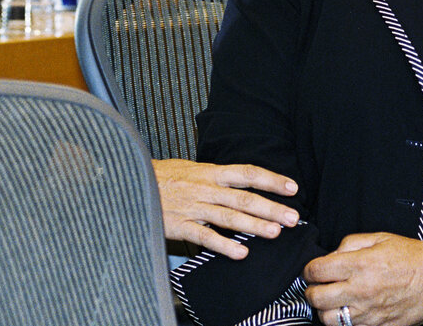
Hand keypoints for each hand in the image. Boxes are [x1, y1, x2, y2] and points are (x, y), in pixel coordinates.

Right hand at [153, 158, 298, 258]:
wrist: (130, 181)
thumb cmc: (162, 176)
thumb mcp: (191, 169)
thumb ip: (216, 176)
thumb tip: (242, 180)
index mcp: (209, 171)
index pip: (247, 173)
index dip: (271, 180)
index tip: (292, 188)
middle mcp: (205, 188)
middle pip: (243, 198)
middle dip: (270, 207)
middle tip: (292, 218)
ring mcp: (193, 207)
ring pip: (228, 217)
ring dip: (254, 226)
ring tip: (274, 233)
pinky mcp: (180, 226)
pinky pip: (205, 236)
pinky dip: (224, 245)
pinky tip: (241, 253)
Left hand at [304, 233, 422, 325]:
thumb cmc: (410, 257)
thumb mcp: (378, 238)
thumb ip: (349, 243)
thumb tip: (331, 255)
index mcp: (358, 265)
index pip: (316, 271)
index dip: (308, 270)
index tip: (312, 271)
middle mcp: (360, 291)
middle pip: (316, 298)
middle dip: (311, 291)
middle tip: (318, 287)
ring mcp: (369, 313)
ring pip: (328, 320)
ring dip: (326, 310)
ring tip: (334, 301)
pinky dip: (345, 322)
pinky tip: (351, 311)